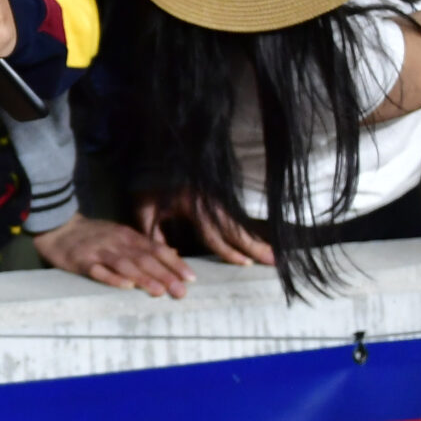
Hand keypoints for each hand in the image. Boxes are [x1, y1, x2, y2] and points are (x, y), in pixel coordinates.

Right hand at [32, 213, 194, 298]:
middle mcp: (117, 242)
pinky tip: (125, 286)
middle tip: (181, 292)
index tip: (191, 278)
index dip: (174, 263)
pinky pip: (98, 270)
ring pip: (125, 265)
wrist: (58, 227)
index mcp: (128, 236)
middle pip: (144, 259)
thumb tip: (174, 253)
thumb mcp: (121, 235)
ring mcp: (99, 251)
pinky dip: (112, 278)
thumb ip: (145, 246)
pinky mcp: (81, 261)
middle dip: (165, 275)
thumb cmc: (94, 235)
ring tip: (159, 292)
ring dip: (143, 278)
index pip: (156, 249)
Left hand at [137, 189, 273, 267]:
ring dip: (256, 238)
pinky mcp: (219, 194)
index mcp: (192, 206)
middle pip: (236, 228)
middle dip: (256, 246)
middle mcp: (210, 202)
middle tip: (275, 260)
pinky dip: (248, 229)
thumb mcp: (144, 208)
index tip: (246, 264)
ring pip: (240, 222)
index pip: (214, 234)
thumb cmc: (148, 183)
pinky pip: (236, 216)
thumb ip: (154, 234)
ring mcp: (216, 197)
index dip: (230, 251)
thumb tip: (173, 256)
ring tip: (274, 253)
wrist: (158, 157)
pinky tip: (258, 241)